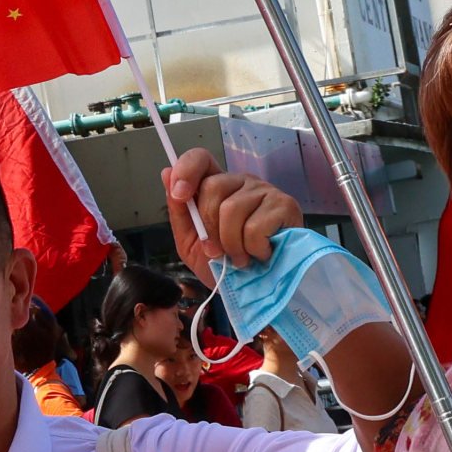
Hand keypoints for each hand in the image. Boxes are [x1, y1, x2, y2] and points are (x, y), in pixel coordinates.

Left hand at [163, 151, 301, 275]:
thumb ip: (179, 211)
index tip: (180, 195)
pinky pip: (255, 225)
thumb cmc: (224, 265)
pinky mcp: (285, 206)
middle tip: (217, 252)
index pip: (200, 158)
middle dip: (208, 228)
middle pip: (213, 187)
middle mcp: (242, 182)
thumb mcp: (191, 242)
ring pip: (232, 209)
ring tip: (240, 258)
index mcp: (219, 186)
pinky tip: (260, 254)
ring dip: (231, 245)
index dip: (186, 171)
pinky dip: (253, 249)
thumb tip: (166, 173)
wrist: (255, 292)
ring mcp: (266, 191)